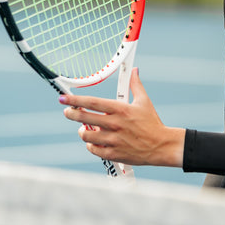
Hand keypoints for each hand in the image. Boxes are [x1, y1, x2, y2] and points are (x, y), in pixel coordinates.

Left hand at [60, 69, 184, 166]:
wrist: (161, 146)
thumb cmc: (152, 122)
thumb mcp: (144, 101)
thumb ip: (135, 85)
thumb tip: (134, 70)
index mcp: (120, 109)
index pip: (92, 102)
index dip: (75, 99)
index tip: (64, 98)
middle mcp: (115, 124)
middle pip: (84, 118)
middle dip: (71, 114)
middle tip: (68, 112)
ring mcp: (113, 140)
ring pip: (86, 135)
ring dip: (82, 131)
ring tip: (84, 128)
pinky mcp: (113, 154)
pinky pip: (93, 149)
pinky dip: (91, 145)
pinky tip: (94, 141)